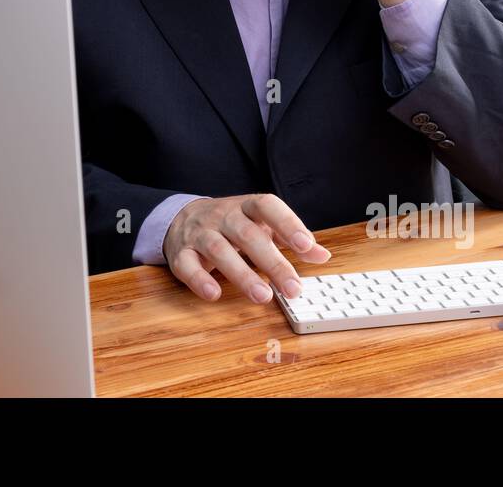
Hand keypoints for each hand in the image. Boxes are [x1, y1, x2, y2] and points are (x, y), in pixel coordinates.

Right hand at [162, 193, 331, 302]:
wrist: (182, 217)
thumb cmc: (231, 225)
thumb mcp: (261, 225)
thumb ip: (290, 239)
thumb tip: (322, 255)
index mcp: (245, 206)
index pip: (267, 206)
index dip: (287, 223)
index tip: (306, 245)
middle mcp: (222, 216)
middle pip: (247, 235)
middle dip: (272, 262)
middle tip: (293, 288)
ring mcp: (199, 233)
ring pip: (218, 250)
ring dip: (242, 274)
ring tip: (263, 296)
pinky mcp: (180, 252)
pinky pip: (187, 264)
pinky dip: (199, 279)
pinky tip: (214, 294)